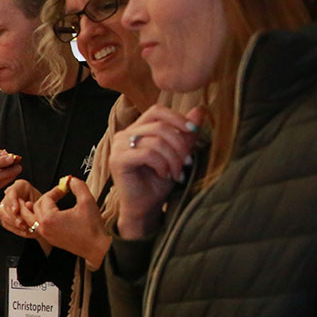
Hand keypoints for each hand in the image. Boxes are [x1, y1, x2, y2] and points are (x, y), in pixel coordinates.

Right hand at [0, 179, 42, 238]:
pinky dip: (15, 229)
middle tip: (22, 224)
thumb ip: (35, 203)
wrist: (46, 214)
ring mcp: (6, 205)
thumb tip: (27, 204)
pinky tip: (24, 232)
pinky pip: (5, 223)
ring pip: (2, 214)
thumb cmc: (45, 205)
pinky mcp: (5, 216)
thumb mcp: (42, 202)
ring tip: (25, 229)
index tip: (16, 210)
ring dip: (13, 223)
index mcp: (19, 186)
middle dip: (13, 216)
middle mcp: (10, 194)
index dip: (12, 201)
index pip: (11, 192)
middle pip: (5, 204)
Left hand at [33, 177, 109, 267]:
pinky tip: (40, 216)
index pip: (46, 198)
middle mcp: (45, 228)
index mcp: (50, 218)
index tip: (64, 188)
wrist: (96, 247)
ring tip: (29, 203)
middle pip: (36, 207)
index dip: (55, 190)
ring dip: (33, 209)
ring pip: (31, 219)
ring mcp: (47, 235)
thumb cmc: (92, 228)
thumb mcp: (87, 201)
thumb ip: (78, 186)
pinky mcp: (51, 240)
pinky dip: (37, 219)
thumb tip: (71, 180)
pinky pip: (37, 227)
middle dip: (45, 198)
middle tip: (57, 193)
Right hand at [110, 105, 206, 238]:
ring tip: (177, 172)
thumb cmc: (158, 181)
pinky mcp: (117, 160)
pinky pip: (147, 154)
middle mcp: (124, 135)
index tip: (193, 131)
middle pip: (159, 126)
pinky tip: (164, 174)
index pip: (157, 111)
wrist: (145, 206)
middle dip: (179, 144)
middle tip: (188, 162)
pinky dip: (161, 164)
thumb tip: (200, 110)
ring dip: (172, 158)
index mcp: (137, 129)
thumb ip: (186, 133)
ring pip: (155, 141)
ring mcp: (118, 147)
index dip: (177, 118)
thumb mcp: (178, 154)